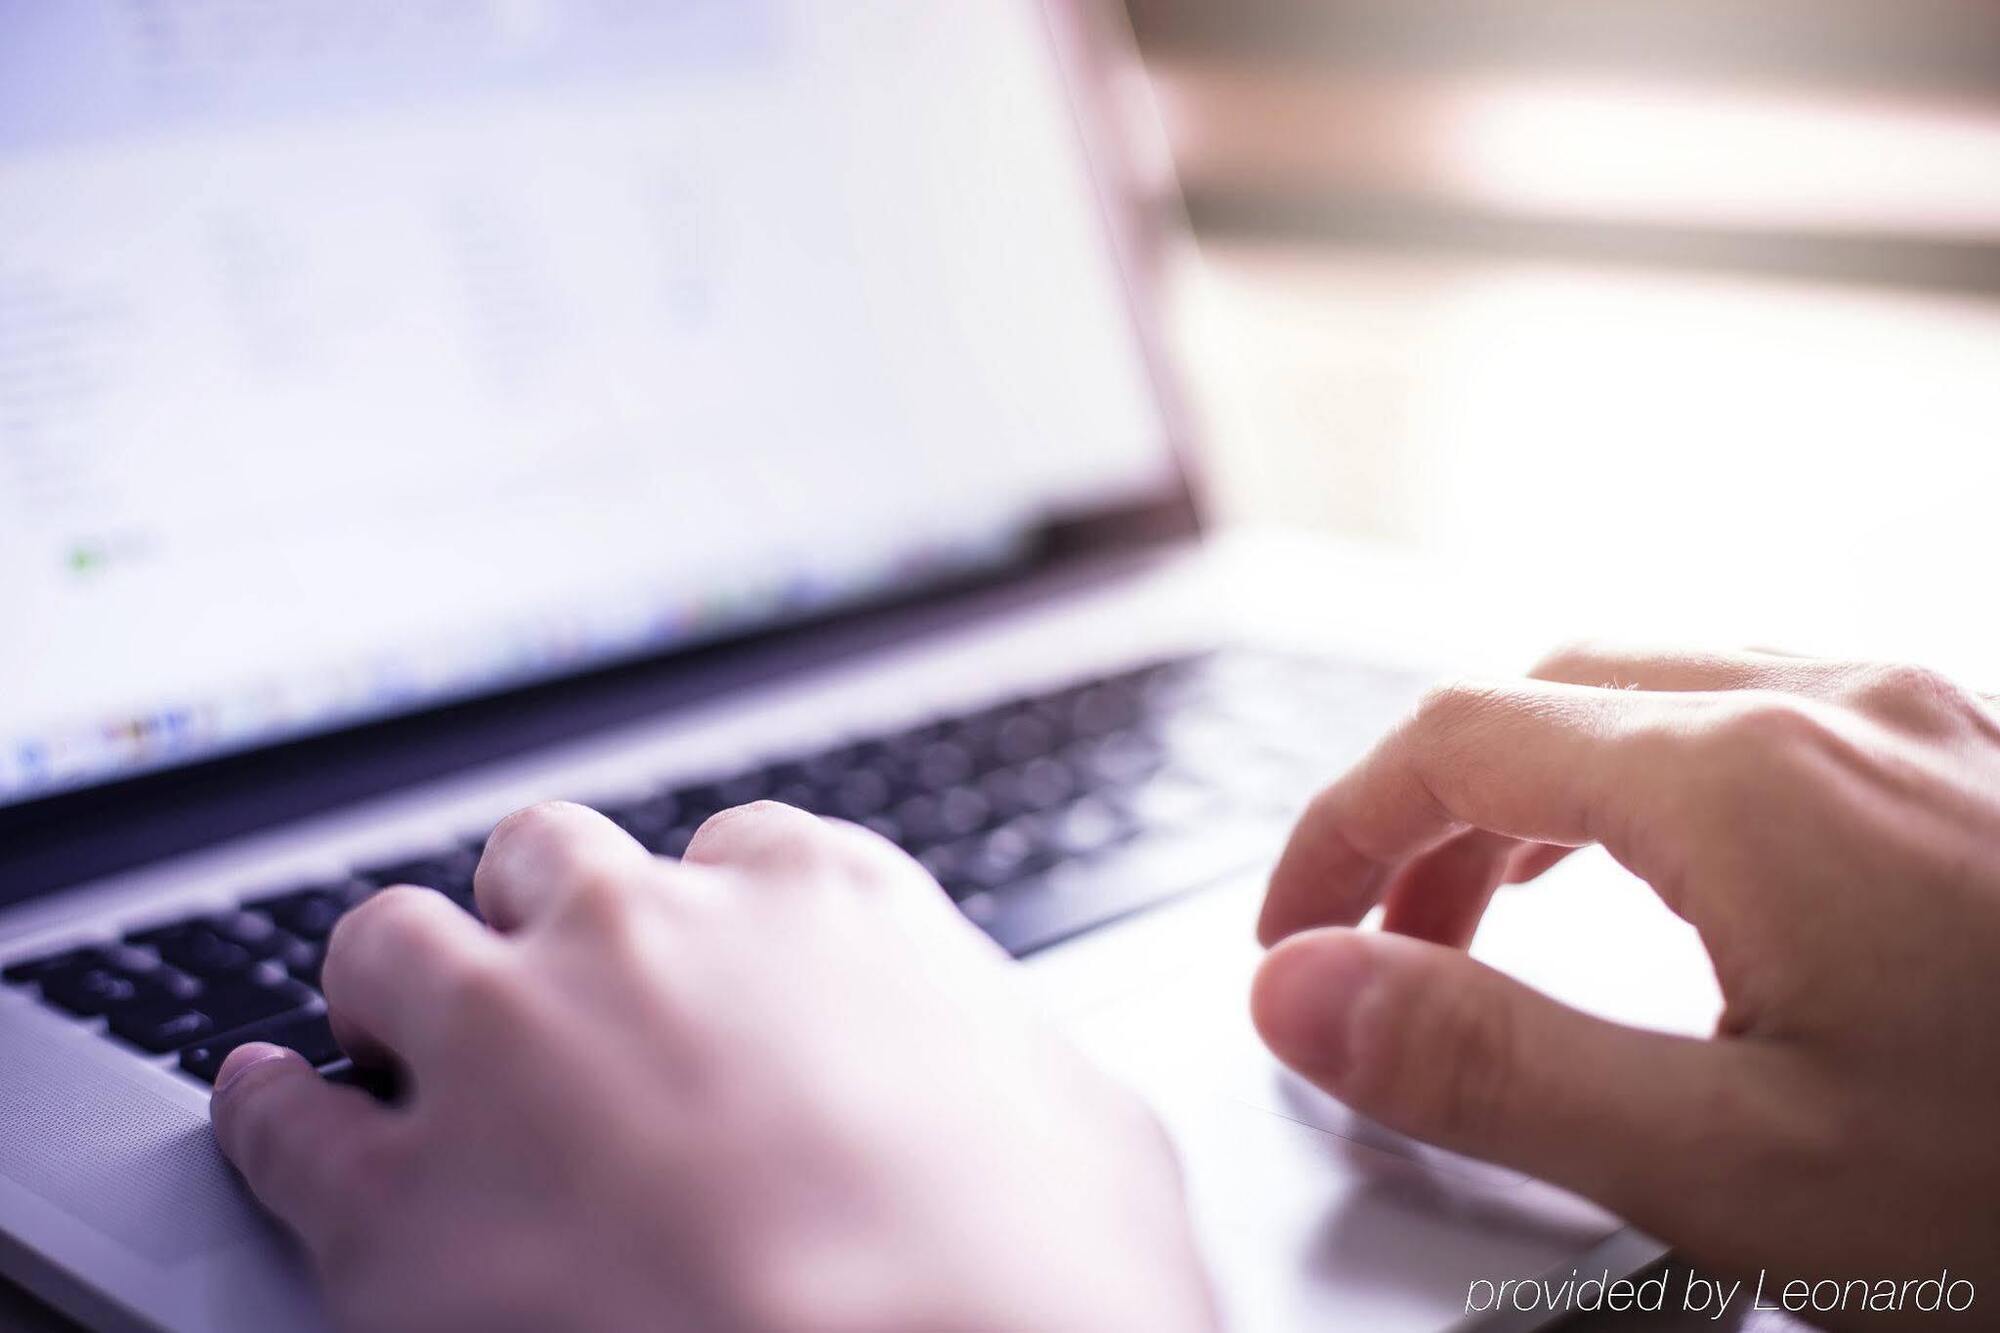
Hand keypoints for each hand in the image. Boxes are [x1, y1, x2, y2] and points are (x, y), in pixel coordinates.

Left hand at [210, 801, 1215, 1332]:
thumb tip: (988, 1079)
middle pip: (549, 864)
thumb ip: (1000, 1061)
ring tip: (387, 1035)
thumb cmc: (1046, 1286)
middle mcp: (653, 939)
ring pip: (393, 945)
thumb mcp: (1092, 1131)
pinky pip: (282, 1121)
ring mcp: (514, 1051)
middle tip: (549, 996)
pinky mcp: (399, 1205)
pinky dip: (269, 1109)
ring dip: (395, 984)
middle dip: (544, 918)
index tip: (704, 976)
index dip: (714, 924)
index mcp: (827, 907)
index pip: (738, 858)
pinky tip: (267, 1108)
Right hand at [1252, 645, 1999, 1311]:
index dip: (1330, 837)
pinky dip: (1635, 787)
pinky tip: (1663, 882)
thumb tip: (1299, 994)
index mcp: (1747, 777)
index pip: (1448, 741)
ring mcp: (1913, 717)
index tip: (1285, 944)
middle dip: (1419, 814)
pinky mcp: (1968, 760)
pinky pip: (1743, 718)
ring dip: (1525, 792)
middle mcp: (1827, 704)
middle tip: (1378, 951)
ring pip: (1641, 692)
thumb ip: (1491, 1066)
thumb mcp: (1742, 1165)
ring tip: (1490, 919)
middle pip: (1535, 696)